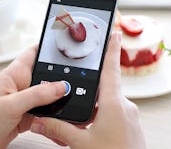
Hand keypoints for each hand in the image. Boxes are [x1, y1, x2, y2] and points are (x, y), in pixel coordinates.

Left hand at [0, 47, 65, 148]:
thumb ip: (37, 95)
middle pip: (47, 76)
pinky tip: (60, 125)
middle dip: (61, 80)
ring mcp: (24, 101)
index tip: (67, 49)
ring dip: (59, 102)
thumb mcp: (11, 105)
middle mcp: (22, 85)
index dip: (50, 48)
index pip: (34, 53)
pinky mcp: (27, 116)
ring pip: (48, 97)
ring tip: (71, 106)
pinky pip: (46, 115)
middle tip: (78, 85)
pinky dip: (54, 120)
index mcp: (15, 74)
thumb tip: (61, 86)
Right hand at [30, 32, 146, 148]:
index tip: (115, 32)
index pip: (111, 69)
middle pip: (104, 87)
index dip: (112, 49)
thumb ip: (59, 130)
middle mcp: (124, 106)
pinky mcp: (130, 125)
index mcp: (114, 104)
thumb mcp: (81, 144)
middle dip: (90, 89)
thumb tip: (40, 121)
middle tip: (78, 93)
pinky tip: (92, 130)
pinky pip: (113, 113)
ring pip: (107, 103)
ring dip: (94, 107)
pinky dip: (100, 116)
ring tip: (83, 122)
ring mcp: (129, 116)